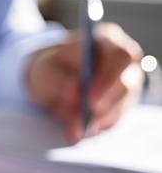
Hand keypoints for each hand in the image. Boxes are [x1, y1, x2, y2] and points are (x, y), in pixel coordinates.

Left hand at [27, 23, 143, 142]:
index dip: (108, 79)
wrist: (51, 81)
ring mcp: (126, 86)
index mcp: (108, 41)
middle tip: (84, 121)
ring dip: (96, 121)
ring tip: (72, 130)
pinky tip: (77, 131)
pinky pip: (112, 122)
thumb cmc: (51, 69)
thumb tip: (74, 93)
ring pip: (120, 108)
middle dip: (105, 105)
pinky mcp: (121, 107)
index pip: (121, 57)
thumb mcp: (45, 70)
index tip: (89, 100)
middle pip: (127, 85)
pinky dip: (94, 128)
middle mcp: (124, 63)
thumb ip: (57, 80)